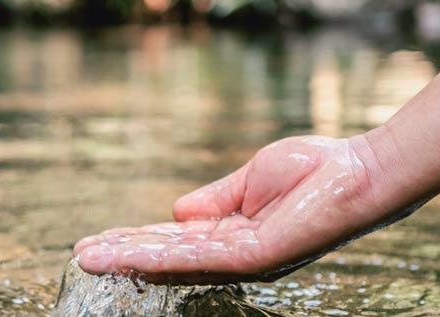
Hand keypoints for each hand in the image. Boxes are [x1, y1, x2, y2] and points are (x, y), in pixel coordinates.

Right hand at [72, 135, 395, 283]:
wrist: (357, 172)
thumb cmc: (312, 171)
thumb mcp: (249, 181)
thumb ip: (214, 200)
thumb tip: (174, 213)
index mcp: (233, 236)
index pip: (174, 243)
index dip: (136, 240)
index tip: (99, 239)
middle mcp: (234, 256)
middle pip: (168, 258)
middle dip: (124, 255)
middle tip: (82, 255)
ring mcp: (243, 259)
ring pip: (175, 263)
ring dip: (129, 259)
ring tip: (89, 256)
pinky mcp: (254, 256)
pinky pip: (199, 257)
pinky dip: (161, 255)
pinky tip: (129, 252)